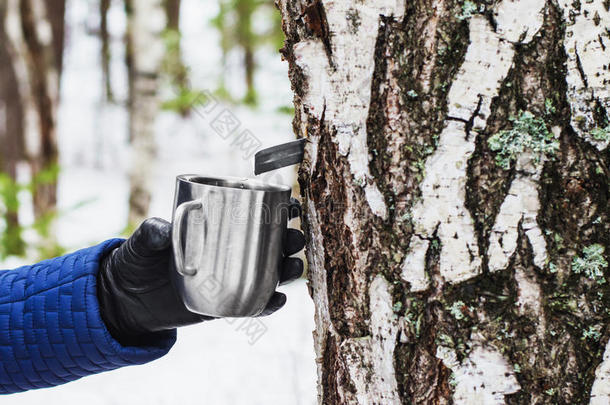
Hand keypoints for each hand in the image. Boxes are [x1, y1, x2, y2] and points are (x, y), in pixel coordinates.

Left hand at [97, 198, 304, 344]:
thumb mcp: (142, 243)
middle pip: (270, 244)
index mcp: (217, 229)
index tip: (291, 206)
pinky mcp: (225, 304)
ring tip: (293, 267)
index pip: (253, 216)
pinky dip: (268, 304)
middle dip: (290, 240)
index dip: (278, 211)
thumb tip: (161, 230)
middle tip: (294, 238)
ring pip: (269, 273)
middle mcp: (229, 252)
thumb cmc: (138, 261)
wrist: (127, 300)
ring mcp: (230, 278)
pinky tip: (278, 300)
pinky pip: (253, 304)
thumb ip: (149, 234)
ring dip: (287, 269)